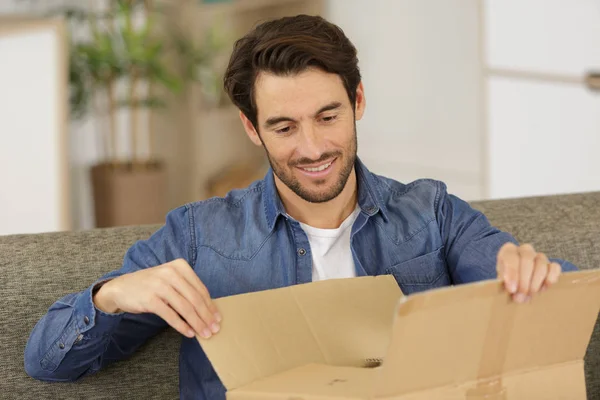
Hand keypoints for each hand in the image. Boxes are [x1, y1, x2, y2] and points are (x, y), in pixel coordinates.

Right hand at [93, 259, 220, 338]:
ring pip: (185, 308)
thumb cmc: (151, 285)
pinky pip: (171, 315)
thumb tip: (208, 309)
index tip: (218, 318)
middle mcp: (171, 273)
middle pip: (195, 299)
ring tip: (204, 334)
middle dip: (206, 316)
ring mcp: (160, 285)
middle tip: (214, 329)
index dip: (211, 305)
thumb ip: (187, 288)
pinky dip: (182, 326)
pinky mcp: (150, 299)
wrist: (121, 288)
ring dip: (197, 323)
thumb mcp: (170, 279)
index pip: (200, 288)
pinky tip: (189, 333)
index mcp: (180, 266)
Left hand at [496, 243, 561, 302]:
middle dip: (524, 280)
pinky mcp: (551, 265)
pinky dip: (551, 277)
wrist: (518, 288)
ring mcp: (539, 257)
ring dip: (535, 282)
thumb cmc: (507, 284)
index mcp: (508, 251)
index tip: (511, 289)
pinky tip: (544, 287)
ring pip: (541, 263)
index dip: (511, 272)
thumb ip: (504, 285)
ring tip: (529, 295)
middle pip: (527, 258)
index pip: (510, 256)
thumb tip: (512, 289)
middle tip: (520, 296)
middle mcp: (524, 250)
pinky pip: (555, 267)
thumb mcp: (501, 283)